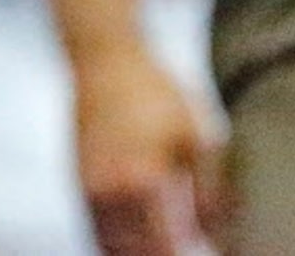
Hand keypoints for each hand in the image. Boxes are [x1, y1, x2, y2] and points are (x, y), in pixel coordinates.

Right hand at [73, 43, 228, 255]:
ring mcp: (89, 190)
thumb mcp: (196, 132)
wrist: (104, 59)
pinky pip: (99, 235)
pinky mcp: (79, 186)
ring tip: (167, 241)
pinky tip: (144, 238)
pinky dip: (120, 247)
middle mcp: (109, 192)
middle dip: (163, 255)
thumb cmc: (156, 91)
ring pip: (115, 251)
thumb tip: (215, 239)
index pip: (165, 250)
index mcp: (143, 179)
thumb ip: (211, 191)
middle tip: (186, 245)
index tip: (208, 252)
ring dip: (140, 254)